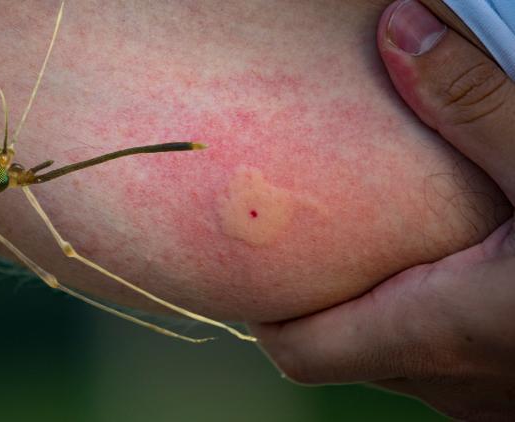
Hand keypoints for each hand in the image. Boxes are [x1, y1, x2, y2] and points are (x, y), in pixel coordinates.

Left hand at [250, 1, 514, 419]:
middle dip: (322, 296)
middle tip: (314, 231)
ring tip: (382, 240)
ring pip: (402, 356)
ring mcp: (495, 397)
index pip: (301, 350)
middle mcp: (456, 382)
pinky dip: (436, 314)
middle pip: (344, 349)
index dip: (264, 311)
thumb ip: (480, 104)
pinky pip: (454, 361)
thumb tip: (401, 33)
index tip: (251, 262)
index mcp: (442, 332)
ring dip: (382, 303)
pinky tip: (463, 264)